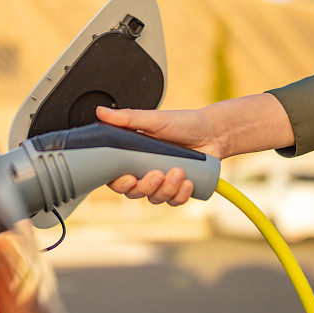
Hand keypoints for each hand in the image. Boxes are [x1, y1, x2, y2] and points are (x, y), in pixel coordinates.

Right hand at [95, 94, 292, 205]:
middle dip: (146, 187)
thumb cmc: (183, 123)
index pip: (116, 177)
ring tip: (179, 171)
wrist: (213, 131)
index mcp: (133, 156)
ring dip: (167, 189)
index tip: (129, 179)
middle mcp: (145, 171)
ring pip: (155, 199)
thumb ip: (127, 118)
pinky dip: (181, 195)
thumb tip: (100, 111)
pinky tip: (188, 182)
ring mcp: (162, 182)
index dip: (119, 183)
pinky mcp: (178, 189)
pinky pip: (174, 201)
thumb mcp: (154, 119)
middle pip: (134, 193)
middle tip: (157, 174)